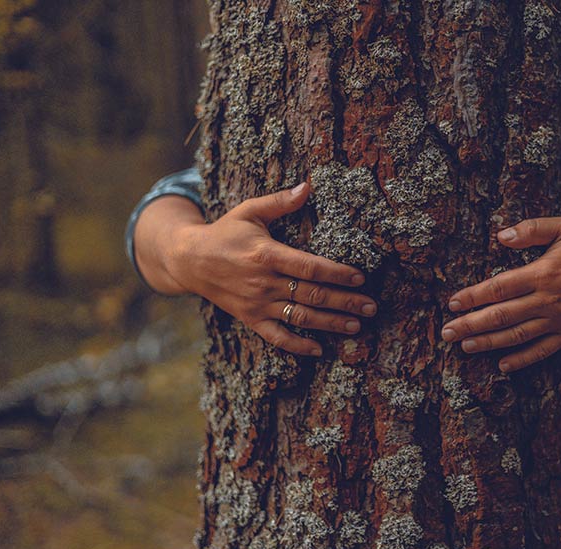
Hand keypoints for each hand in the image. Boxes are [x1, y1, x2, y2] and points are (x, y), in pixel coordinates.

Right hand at [167, 182, 377, 356]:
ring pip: (300, 317)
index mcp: (266, 254)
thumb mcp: (249, 211)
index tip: (360, 278)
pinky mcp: (250, 318)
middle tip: (372, 307)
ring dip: (330, 323)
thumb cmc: (225, 232)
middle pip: (311, 295)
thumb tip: (308, 186)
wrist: (188, 260)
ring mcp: (257, 304)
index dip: (336, 273)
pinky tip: (319, 350)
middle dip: (345, 302)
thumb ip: (279, 202)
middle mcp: (263, 282)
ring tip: (356, 326)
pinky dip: (298, 345)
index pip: (309, 267)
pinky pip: (276, 337)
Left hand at [441, 217, 560, 372]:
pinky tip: (502, 366)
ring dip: (489, 343)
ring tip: (464, 347)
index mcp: (544, 273)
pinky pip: (543, 350)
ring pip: (517, 336)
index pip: (500, 287)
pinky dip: (522, 359)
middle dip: (471, 325)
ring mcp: (559, 320)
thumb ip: (532, 229)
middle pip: (502, 316)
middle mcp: (549, 300)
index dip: (474, 296)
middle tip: (446, 332)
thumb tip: (500, 235)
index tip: (453, 303)